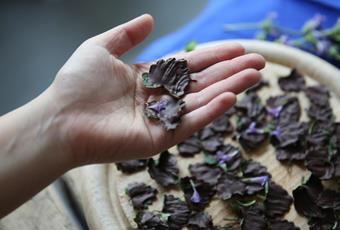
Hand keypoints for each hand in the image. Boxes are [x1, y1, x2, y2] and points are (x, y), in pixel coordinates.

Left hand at [49, 14, 264, 165]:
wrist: (60, 118)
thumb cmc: (76, 84)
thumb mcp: (101, 48)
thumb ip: (127, 34)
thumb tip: (151, 19)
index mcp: (148, 77)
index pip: (189, 65)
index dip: (213, 56)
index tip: (238, 49)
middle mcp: (159, 98)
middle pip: (202, 82)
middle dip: (230, 71)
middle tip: (259, 62)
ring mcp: (162, 119)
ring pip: (202, 101)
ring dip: (229, 88)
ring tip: (254, 75)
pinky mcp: (160, 138)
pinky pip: (189, 123)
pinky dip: (210, 111)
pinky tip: (230, 97)